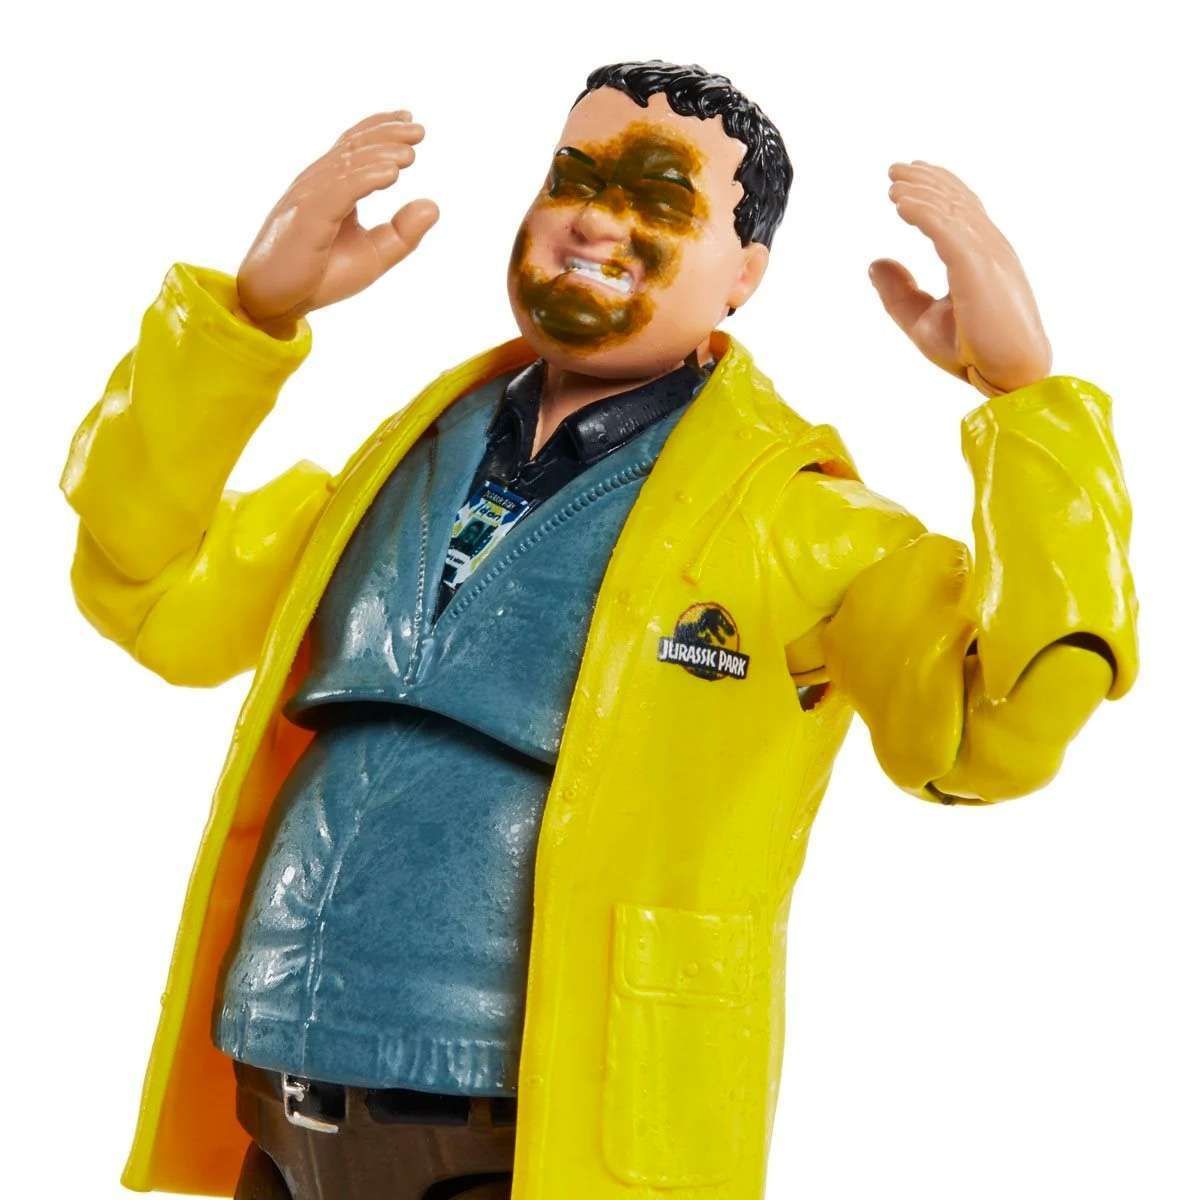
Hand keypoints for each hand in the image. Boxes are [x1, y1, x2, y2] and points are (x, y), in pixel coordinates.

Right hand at [237, 111, 438, 331]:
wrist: (275, 301)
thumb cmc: (319, 277)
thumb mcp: (374, 255)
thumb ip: (403, 233)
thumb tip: (434, 205)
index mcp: (331, 188)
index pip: (354, 148)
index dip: (380, 129)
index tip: (409, 120)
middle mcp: (318, 185)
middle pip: (354, 150)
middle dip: (386, 136)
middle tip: (419, 131)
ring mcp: (309, 199)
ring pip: (348, 167)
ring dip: (381, 155)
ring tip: (410, 153)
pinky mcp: (307, 218)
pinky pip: (339, 193)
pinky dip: (365, 180)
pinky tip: (391, 174)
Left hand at [869, 162, 1051, 394]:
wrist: (1008, 375)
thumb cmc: (975, 351)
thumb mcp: (922, 319)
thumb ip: (899, 292)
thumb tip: (873, 264)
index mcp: (981, 258)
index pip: (961, 211)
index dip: (937, 188)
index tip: (908, 177)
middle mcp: (989, 249)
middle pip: (956, 202)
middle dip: (925, 182)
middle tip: (895, 170)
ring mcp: (988, 255)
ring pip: (951, 210)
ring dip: (920, 192)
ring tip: (893, 182)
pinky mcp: (979, 268)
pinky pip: (947, 230)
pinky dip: (923, 213)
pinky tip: (901, 204)